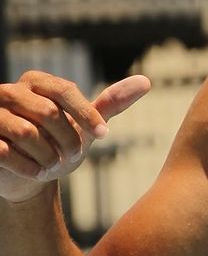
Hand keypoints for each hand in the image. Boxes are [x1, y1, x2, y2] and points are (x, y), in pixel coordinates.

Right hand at [0, 72, 150, 203]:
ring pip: (27, 134)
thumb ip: (112, 103)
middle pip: (47, 113)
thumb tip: (145, 80)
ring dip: (48, 157)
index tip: (103, 136)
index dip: (87, 114)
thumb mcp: (87, 126)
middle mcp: (9, 92)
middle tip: (72, 156)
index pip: (65, 90)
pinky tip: (35, 173)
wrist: (28, 175)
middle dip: (67, 140)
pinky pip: (5, 153)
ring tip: (52, 166)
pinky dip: (28, 168)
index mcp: (36, 82)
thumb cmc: (59, 144)